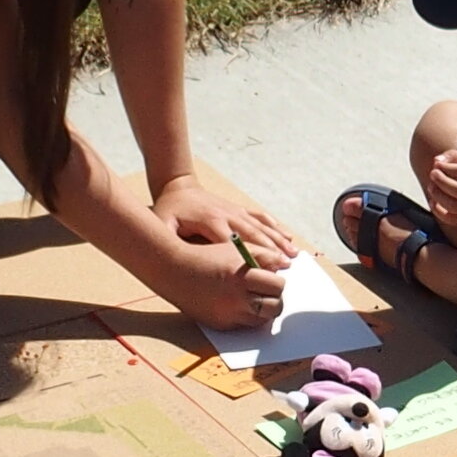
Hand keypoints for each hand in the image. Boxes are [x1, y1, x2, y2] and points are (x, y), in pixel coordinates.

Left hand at [157, 168, 298, 271]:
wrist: (178, 187)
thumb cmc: (169, 211)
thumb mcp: (163, 223)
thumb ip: (169, 238)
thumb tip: (174, 258)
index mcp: (210, 219)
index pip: (231, 240)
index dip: (245, 255)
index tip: (258, 270)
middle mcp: (227, 213)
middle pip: (252, 233)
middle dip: (270, 249)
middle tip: (285, 265)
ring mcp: (236, 210)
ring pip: (261, 226)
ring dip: (278, 240)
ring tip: (293, 254)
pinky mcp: (239, 208)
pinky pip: (261, 218)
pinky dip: (275, 228)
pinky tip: (288, 238)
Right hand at [166, 235, 287, 331]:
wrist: (174, 271)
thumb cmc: (206, 256)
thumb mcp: (236, 248)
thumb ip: (264, 254)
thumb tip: (285, 264)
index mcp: (242, 277)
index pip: (277, 286)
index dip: (278, 281)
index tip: (272, 278)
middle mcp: (237, 299)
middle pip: (275, 307)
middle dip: (276, 299)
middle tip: (269, 291)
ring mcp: (229, 315)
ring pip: (262, 321)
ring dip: (264, 310)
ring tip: (256, 298)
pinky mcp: (221, 325)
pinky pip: (244, 325)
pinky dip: (247, 316)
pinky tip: (240, 304)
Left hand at [422, 148, 456, 222]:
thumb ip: (453, 156)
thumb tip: (437, 161)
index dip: (446, 167)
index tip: (436, 164)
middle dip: (442, 182)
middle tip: (432, 174)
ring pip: (454, 206)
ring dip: (438, 196)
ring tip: (431, 186)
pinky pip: (452, 220)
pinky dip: (438, 212)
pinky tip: (433, 201)